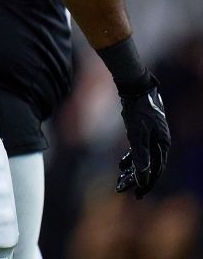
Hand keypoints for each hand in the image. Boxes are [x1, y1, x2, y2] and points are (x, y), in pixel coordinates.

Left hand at [114, 77, 169, 198]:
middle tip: (122, 189)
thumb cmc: (138, 110)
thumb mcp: (138, 134)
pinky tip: (122, 164)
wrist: (136, 87)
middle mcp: (161, 142)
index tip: (137, 195)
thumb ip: (140, 155)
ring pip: (144, 158)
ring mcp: (153, 136)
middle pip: (150, 166)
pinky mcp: (145, 131)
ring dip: (132, 169)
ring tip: (120, 179)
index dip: (146, 183)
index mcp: (163, 145)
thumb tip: (142, 176)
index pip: (156, 170)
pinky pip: (139, 149)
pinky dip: (131, 157)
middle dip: (136, 179)